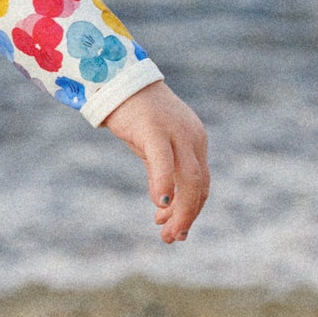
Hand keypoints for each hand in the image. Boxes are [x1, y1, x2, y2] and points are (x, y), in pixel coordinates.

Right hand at [104, 82, 208, 243]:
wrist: (116, 78)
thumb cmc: (134, 115)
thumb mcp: (153, 146)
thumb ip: (164, 171)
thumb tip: (166, 203)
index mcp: (195, 142)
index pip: (201, 184)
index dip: (191, 211)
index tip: (175, 229)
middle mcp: (192, 137)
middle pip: (200, 186)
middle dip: (188, 217)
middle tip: (172, 238)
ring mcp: (176, 132)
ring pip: (190, 179)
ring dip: (181, 211)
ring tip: (166, 232)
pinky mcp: (154, 128)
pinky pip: (165, 162)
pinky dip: (166, 185)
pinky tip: (161, 203)